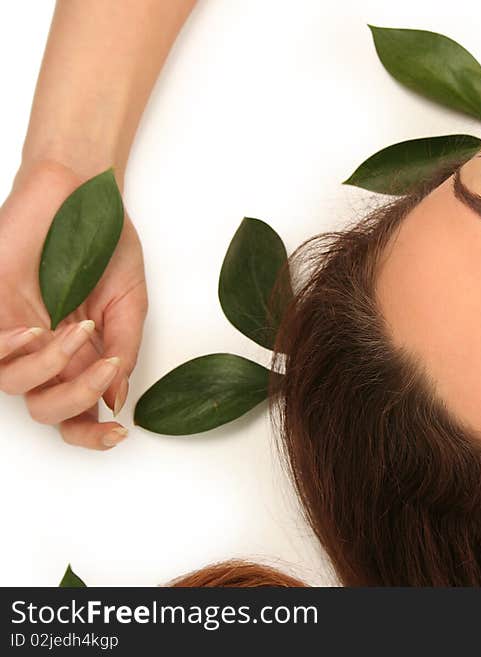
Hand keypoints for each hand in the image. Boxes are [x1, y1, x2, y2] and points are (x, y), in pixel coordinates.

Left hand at [0, 159, 147, 449]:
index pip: (76, 411)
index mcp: (79, 356)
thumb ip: (123, 349)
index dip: (92, 435)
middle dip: (78, 402)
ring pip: (13, 386)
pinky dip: (11, 350)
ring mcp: (14, 329)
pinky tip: (36, 329)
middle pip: (46, 410)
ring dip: (51, 370)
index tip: (117, 435)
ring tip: (80, 332)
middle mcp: (44, 351)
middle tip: (108, 366)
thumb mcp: (130, 303)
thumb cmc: (108, 243)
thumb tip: (116, 398)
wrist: (84, 193)